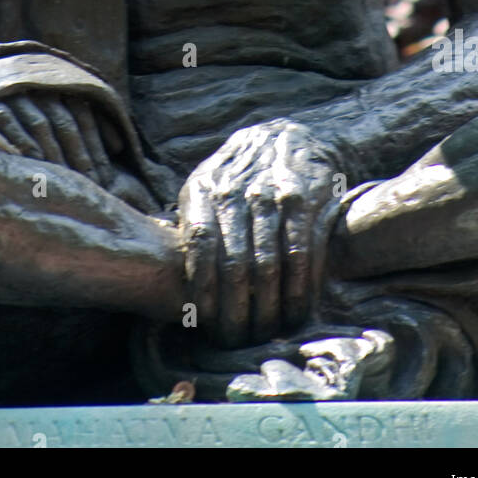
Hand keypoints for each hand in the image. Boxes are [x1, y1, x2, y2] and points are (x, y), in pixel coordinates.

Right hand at [0, 92, 158, 212]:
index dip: (95, 147)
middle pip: (65, 123)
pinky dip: (22, 143)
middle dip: (79, 157)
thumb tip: (118, 146)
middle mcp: (40, 84)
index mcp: (59, 82)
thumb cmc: (25, 93)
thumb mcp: (57, 97)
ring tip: (64, 184)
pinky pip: (9, 123)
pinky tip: (32, 165)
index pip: (84, 116)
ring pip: (40, 125)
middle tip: (89, 187)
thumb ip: (88, 117)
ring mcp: (14, 91)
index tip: (105, 178)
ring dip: (54, 155)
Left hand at [178, 119, 337, 347]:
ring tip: (266, 333)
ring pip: (268, 264)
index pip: (200, 247)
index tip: (206, 324)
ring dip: (268, 307)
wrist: (288, 138)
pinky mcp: (304, 200)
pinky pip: (300, 254)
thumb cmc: (238, 176)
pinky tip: (297, 310)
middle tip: (238, 340)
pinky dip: (298, 288)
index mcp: (203, 190)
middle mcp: (236, 191)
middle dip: (236, 311)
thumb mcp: (206, 188)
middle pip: (234, 264)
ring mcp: (271, 194)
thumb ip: (193, 226)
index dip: (203, 290)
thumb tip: (173, 281)